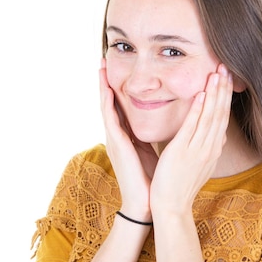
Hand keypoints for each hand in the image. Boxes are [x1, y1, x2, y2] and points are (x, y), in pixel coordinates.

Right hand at [99, 58, 154, 221]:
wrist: (148, 202)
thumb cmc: (152, 178)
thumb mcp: (152, 150)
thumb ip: (150, 135)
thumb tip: (161, 121)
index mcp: (126, 136)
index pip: (119, 106)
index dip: (116, 87)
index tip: (116, 68)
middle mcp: (117, 135)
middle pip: (109, 102)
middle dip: (105, 81)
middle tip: (103, 59)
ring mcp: (114, 139)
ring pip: (106, 107)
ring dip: (102, 86)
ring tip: (100, 67)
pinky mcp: (117, 145)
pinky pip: (111, 120)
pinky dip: (108, 103)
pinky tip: (107, 89)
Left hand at [149, 64, 232, 216]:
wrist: (171, 206)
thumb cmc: (180, 186)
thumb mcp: (200, 165)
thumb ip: (209, 149)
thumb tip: (220, 138)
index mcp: (212, 149)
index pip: (221, 118)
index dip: (225, 96)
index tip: (227, 78)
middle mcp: (209, 148)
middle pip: (220, 113)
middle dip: (223, 89)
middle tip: (225, 66)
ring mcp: (197, 150)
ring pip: (210, 116)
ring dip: (214, 93)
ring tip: (217, 72)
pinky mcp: (182, 152)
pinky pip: (192, 127)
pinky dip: (198, 109)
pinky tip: (201, 93)